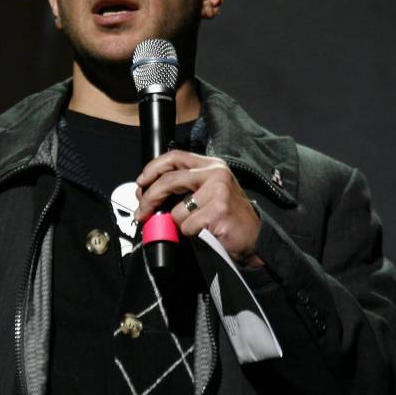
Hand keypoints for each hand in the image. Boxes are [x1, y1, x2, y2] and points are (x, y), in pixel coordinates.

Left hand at [134, 150, 263, 268]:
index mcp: (211, 165)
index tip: (141, 183)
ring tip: (194, 226)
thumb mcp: (207, 193)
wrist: (254, 238)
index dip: (152, 169)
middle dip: (149, 198)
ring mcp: (218, 191)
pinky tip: (204, 232)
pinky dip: (190, 234)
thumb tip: (147, 193)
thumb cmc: (227, 217)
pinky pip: (187, 225)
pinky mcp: (218, 211)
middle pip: (169, 180)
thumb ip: (182, 187)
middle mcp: (216, 174)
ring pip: (176, 209)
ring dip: (178, 224)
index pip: (174, 157)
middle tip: (142, 212)